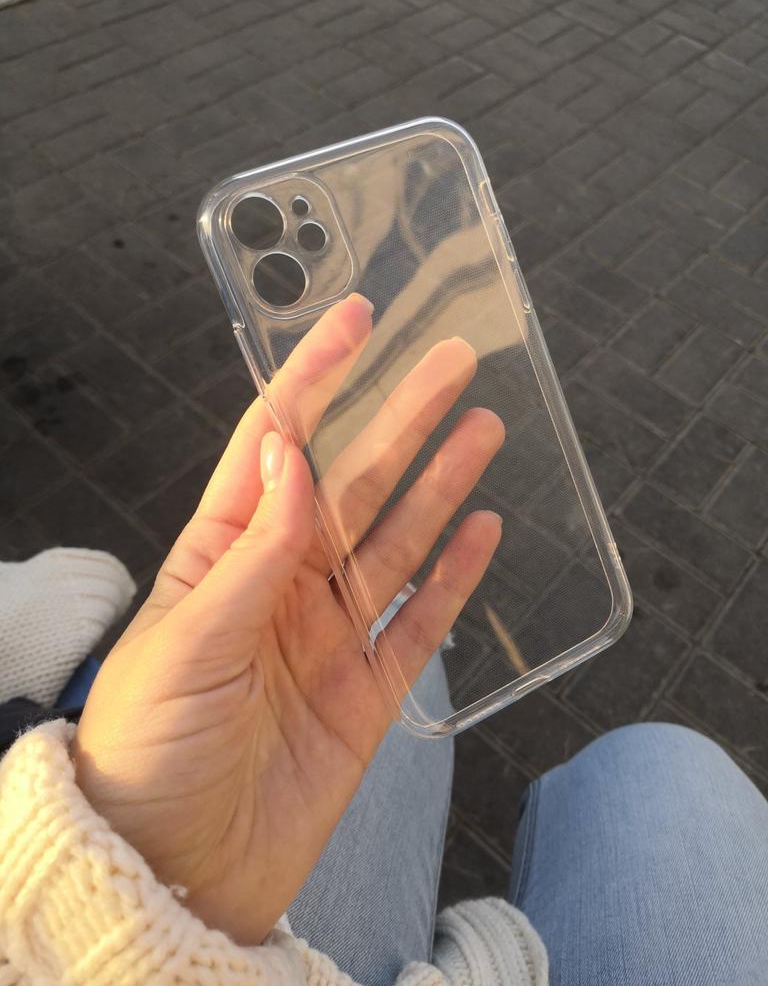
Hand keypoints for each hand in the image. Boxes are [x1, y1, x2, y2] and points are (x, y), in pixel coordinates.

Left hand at [73, 295, 503, 944]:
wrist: (175, 870)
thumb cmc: (146, 752)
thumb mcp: (185, 640)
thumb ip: (252, 548)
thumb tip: (292, 452)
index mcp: (221, 555)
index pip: (275, 443)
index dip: (315, 378)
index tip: (354, 322)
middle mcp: (279, 583)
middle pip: (352, 481)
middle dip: (400, 418)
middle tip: (450, 362)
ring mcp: (327, 634)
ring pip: (396, 540)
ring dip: (441, 484)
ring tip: (483, 428)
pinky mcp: (365, 690)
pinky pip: (418, 620)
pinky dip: (453, 576)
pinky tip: (482, 530)